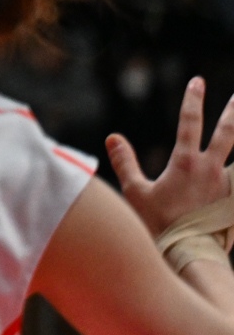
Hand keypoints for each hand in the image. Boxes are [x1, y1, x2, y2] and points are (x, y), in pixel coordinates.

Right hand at [108, 78, 233, 239]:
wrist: (189, 253)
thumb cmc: (159, 224)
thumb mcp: (136, 192)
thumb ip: (125, 162)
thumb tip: (113, 137)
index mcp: (186, 163)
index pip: (190, 122)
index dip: (193, 100)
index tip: (197, 81)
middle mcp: (211, 169)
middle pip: (227, 133)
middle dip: (232, 112)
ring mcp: (226, 186)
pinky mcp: (232, 201)